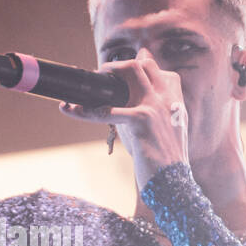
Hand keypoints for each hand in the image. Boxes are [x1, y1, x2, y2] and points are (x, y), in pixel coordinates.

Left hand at [57, 48, 188, 190]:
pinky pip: (108, 110)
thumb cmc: (161, 161)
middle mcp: (167, 97)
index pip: (154, 68)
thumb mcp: (160, 132)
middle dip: (119, 64)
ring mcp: (156, 105)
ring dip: (106, 73)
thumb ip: (143, 112)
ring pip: (131, 70)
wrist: (173, 182)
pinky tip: (72, 110)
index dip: (135, 64)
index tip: (118, 71)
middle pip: (143, 63)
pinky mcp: (143, 119)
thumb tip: (113, 105)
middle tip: (101, 73)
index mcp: (173, 99)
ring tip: (87, 84)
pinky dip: (86, 111)